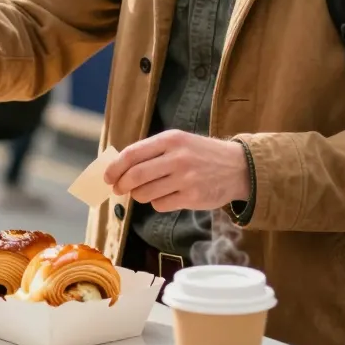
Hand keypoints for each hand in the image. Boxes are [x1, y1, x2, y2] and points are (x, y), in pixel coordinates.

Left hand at [104, 130, 250, 212]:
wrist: (237, 167)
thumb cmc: (200, 154)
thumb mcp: (178, 142)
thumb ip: (151, 152)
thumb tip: (118, 167)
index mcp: (170, 140)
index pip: (132, 154)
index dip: (115, 167)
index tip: (107, 177)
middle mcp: (177, 157)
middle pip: (135, 176)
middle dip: (121, 185)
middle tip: (118, 189)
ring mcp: (186, 178)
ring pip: (145, 193)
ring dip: (139, 195)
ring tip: (145, 191)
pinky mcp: (192, 197)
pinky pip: (161, 205)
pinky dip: (157, 203)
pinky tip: (167, 196)